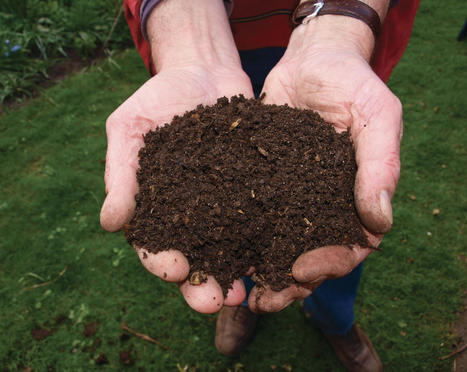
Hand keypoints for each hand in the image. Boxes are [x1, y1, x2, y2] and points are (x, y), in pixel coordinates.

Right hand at [100, 0, 253, 313]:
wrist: (202, 70)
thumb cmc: (157, 98)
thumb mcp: (129, 128)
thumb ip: (121, 174)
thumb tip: (109, 223)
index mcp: (156, 207)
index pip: (154, 245)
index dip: (162, 262)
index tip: (175, 270)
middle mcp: (191, 214)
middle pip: (196, 259)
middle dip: (203, 284)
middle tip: (215, 301)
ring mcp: (225, 204)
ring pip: (230, 249)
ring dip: (237, 274)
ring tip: (247, 292)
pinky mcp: (253, 190)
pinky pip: (261, 219)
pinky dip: (268, 240)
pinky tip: (278, 256)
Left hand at [248, 15, 401, 312]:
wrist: (312, 60)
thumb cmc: (353, 84)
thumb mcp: (377, 117)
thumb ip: (381, 166)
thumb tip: (380, 223)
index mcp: (354, 199)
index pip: (349, 247)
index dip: (329, 265)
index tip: (302, 271)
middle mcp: (321, 204)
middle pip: (308, 256)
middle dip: (287, 282)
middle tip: (262, 300)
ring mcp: (289, 195)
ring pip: (275, 242)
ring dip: (258, 269)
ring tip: (235, 289)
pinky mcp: (260, 181)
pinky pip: (249, 213)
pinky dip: (235, 234)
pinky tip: (217, 249)